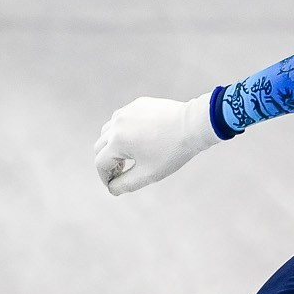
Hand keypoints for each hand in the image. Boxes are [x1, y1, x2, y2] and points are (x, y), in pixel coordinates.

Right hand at [93, 93, 218, 194]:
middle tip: (120, 173)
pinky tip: (139, 140)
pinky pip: (122, 119)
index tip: (113, 185)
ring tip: (128, 157)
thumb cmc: (172, 152)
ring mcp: (126, 111)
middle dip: (107, 162)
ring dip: (112, 146)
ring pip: (108, 131)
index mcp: (118, 141)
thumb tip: (112, 188)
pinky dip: (123, 131)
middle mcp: (117, 123)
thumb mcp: (149, 174)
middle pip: (100, 146)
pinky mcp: (137, 104)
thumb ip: (126, 184)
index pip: (100, 163)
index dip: (105, 177)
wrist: (193, 125)